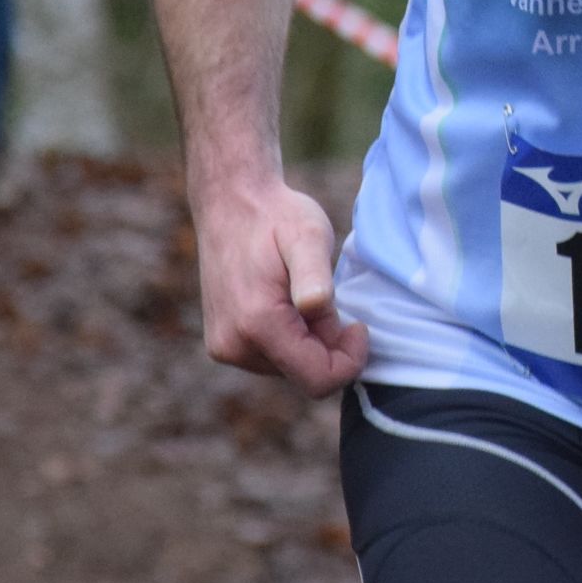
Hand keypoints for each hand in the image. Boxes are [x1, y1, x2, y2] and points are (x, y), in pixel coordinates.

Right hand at [191, 181, 369, 396]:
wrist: (231, 202)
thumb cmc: (277, 216)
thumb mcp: (308, 234)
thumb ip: (314, 273)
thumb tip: (315, 305)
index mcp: (257, 324)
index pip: (317, 379)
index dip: (350, 360)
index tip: (358, 325)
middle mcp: (234, 346)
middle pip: (304, 375)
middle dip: (327, 346)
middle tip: (328, 299)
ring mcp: (224, 347)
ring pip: (288, 368)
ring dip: (308, 341)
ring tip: (303, 294)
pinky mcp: (223, 344)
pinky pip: (271, 358)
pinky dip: (290, 339)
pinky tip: (286, 301)